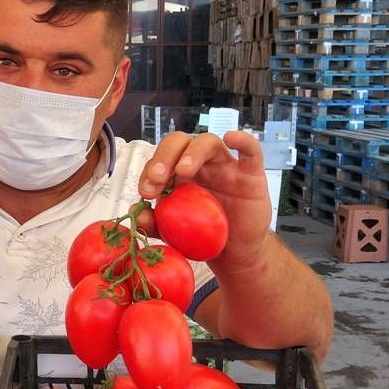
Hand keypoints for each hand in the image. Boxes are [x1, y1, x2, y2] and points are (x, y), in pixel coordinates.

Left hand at [135, 131, 271, 266]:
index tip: (145, 193)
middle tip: (157, 178)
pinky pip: (251, 150)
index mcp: (178, 174)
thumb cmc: (204, 234)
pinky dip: (243, 141)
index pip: (160, 160)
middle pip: (180, 142)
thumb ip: (155, 222)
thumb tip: (137, 213)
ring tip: (183, 170)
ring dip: (192, 152)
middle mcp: (200, 164)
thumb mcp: (174, 232)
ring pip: (208, 142)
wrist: (235, 251)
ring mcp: (225, 166)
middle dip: (164, 156)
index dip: (149, 170)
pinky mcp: (251, 174)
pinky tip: (232, 138)